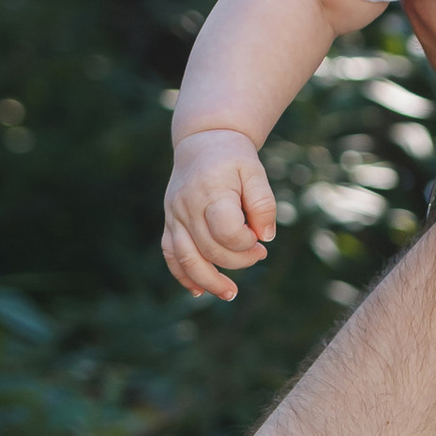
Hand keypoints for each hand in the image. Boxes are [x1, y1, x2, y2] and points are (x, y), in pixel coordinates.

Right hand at [164, 133, 275, 303]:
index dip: (246, 243)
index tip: (259, 239)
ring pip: (186, 258)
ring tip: (230, 294)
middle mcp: (187, 206)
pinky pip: (171, 254)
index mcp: (210, 192)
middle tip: (259, 254)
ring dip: (209, 281)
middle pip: (210, 250)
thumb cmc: (233, 158)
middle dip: (239, 260)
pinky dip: (183, 275)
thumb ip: (263, 203)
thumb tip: (265, 237)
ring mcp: (174, 216)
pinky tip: (199, 290)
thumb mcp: (256, 172)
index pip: (226, 231)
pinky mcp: (170, 223)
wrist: (202, 142)